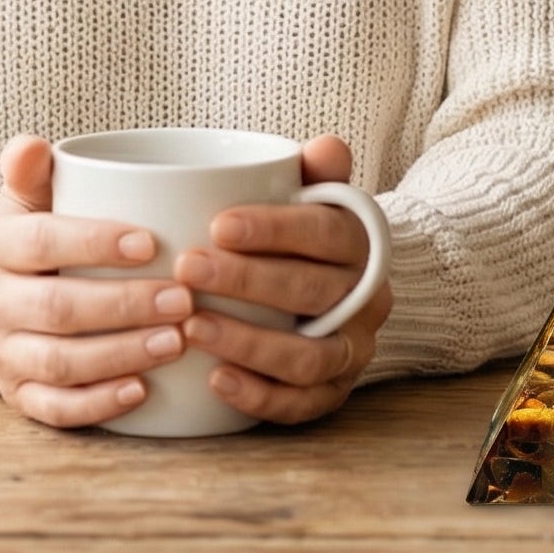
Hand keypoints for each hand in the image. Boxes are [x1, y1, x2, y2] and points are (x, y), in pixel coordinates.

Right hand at [0, 134, 195, 428]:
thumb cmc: (31, 237)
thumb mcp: (26, 198)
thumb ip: (31, 169)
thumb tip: (32, 145)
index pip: (42, 242)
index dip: (95, 242)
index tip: (150, 242)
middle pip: (57, 308)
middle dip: (124, 306)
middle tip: (183, 299)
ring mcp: (1, 354)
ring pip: (59, 363)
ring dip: (121, 355)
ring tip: (176, 341)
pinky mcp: (17, 395)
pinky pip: (54, 409)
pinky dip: (98, 404)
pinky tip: (142, 391)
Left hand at [174, 134, 392, 425]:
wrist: (348, 290)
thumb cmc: (311, 236)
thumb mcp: (319, 196)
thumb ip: (318, 172)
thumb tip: (327, 146)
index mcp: (361, 243)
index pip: (325, 232)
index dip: (273, 229)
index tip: (217, 225)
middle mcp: (367, 300)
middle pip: (311, 292)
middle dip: (245, 282)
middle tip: (186, 270)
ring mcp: (354, 351)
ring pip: (309, 357)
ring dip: (248, 344)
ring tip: (192, 328)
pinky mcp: (336, 393)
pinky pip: (303, 405)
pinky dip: (260, 397)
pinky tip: (215, 380)